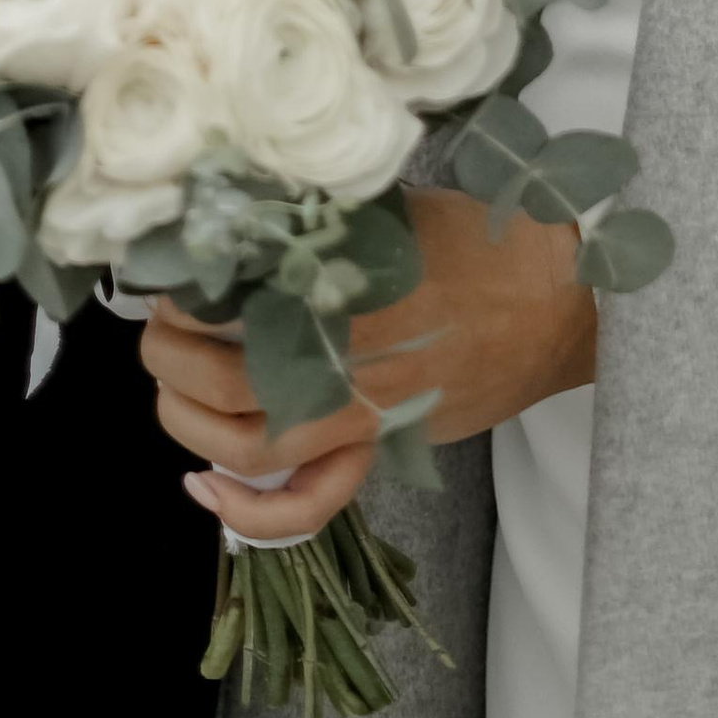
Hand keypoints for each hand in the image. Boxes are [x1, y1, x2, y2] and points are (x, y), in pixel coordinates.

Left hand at [139, 187, 595, 541]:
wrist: (557, 301)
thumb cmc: (475, 236)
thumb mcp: (384, 206)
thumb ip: (312, 217)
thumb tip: (233, 218)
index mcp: (335, 288)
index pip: (221, 303)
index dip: (176, 294)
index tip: (163, 275)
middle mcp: (340, 360)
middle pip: (216, 380)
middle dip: (167, 355)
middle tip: (161, 325)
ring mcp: (360, 414)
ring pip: (243, 446)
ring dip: (187, 420)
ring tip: (174, 384)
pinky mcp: (379, 446)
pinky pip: (307, 503)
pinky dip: (248, 512)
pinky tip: (205, 486)